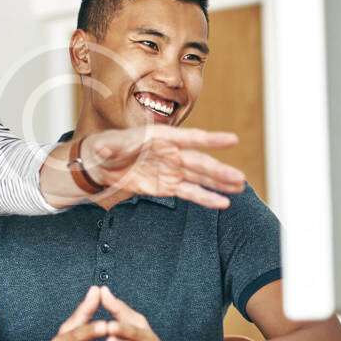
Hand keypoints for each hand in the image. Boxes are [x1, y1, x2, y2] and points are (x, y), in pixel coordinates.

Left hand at [82, 126, 244, 209]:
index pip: (189, 138)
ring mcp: (171, 170)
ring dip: (219, 182)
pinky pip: (190, 192)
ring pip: (200, 177)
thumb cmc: (106, 147)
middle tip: (239, 177)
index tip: (232, 139)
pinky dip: (206, 198)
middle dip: (219, 170)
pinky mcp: (168, 186)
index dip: (211, 139)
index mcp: (160, 138)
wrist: (101, 164)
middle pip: (199, 162)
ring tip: (240, 186)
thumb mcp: (105, 146)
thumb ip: (108, 148)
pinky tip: (222, 202)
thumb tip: (101, 149)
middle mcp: (171, 152)